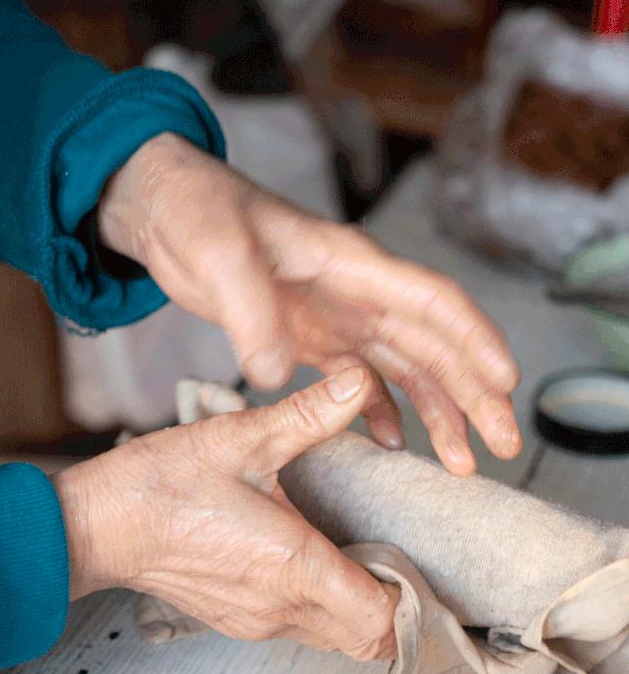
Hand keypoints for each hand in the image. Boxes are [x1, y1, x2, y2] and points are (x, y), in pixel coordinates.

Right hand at [52, 368, 397, 659]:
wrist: (98, 524)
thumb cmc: (161, 484)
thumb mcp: (241, 438)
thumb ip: (309, 416)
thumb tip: (357, 382)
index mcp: (294, 566)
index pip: (381, 619)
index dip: (412, 602)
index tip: (420, 567)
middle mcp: (281, 607)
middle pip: (366, 641)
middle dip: (395, 609)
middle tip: (401, 560)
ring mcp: (258, 622)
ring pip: (335, 638)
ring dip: (359, 609)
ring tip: (363, 557)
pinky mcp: (239, 621)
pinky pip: (301, 629)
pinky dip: (324, 608)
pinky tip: (313, 562)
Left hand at [98, 132, 521, 474]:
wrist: (167, 210)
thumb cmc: (196, 212)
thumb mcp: (217, 254)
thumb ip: (248, 312)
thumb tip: (272, 374)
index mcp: (350, 263)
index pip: (431, 301)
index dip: (473, 340)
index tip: (505, 383)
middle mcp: (357, 291)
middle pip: (434, 345)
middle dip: (473, 394)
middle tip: (503, 445)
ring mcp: (338, 316)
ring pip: (407, 368)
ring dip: (438, 413)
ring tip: (462, 462)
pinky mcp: (312, 336)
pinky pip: (360, 379)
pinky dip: (380, 411)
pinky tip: (393, 444)